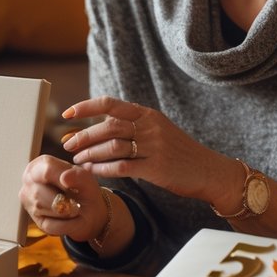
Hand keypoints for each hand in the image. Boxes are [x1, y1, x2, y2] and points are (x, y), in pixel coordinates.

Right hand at [19, 155, 106, 242]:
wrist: (90, 212)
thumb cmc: (85, 190)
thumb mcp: (88, 180)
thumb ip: (79, 176)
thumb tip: (64, 177)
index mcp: (41, 164)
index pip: (46, 171)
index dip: (62, 180)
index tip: (74, 187)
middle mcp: (29, 181)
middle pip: (40, 193)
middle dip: (64, 200)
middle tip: (77, 201)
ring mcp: (29, 201)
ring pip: (43, 210)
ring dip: (66, 212)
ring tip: (73, 207)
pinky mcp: (35, 220)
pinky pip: (51, 225)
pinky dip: (66, 224)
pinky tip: (69, 217)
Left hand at [60, 96, 239, 205]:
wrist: (208, 170)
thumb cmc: (179, 152)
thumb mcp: (159, 130)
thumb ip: (134, 125)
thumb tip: (102, 124)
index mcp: (147, 114)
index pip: (110, 104)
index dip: (85, 107)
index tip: (67, 115)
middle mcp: (150, 126)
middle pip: (107, 126)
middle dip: (83, 136)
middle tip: (67, 144)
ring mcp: (154, 147)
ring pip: (112, 147)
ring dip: (90, 154)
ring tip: (78, 160)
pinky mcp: (156, 168)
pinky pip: (122, 167)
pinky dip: (103, 169)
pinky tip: (93, 171)